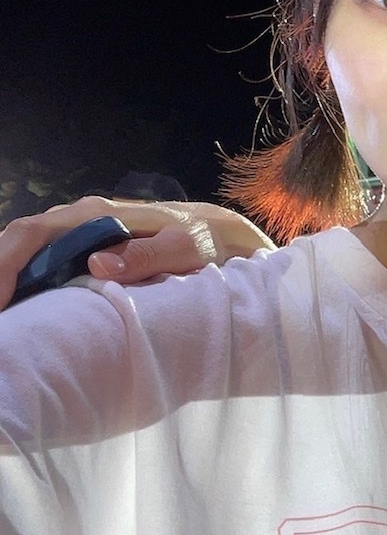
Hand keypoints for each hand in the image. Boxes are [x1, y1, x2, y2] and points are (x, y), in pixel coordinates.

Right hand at [0, 196, 275, 307]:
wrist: (217, 230)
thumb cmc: (204, 239)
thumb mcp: (185, 248)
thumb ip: (146, 256)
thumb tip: (96, 265)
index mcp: (96, 214)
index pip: (33, 233)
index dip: (6, 264)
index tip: (0, 301)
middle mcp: (79, 217)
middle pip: (19, 241)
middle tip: (1, 320)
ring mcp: (78, 231)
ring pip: (27, 251)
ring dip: (10, 278)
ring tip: (9, 318)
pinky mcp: (84, 247)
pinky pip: (43, 260)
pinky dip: (26, 281)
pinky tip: (24, 308)